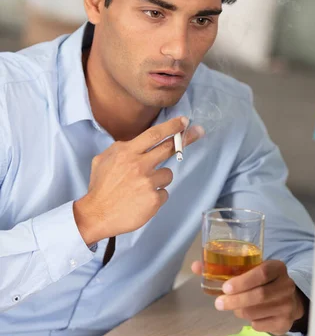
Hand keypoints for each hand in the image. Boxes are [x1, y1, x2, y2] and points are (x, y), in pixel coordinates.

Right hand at [74, 116, 203, 245]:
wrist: (97, 214)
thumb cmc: (101, 187)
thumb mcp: (103, 159)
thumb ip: (121, 148)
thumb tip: (139, 143)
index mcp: (127, 153)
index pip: (154, 134)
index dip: (172, 126)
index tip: (184, 121)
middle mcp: (139, 165)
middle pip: (168, 148)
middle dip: (185, 139)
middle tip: (196, 133)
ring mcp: (148, 182)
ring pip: (168, 174)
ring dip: (160, 179)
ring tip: (143, 188)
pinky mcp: (154, 200)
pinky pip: (164, 193)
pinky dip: (156, 197)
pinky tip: (142, 201)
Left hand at [191, 259, 305, 335]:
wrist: (289, 300)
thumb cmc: (262, 283)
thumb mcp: (249, 271)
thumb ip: (224, 268)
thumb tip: (195, 266)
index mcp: (277, 267)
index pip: (262, 273)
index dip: (243, 281)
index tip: (225, 288)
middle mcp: (286, 285)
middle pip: (259, 295)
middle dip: (235, 301)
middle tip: (219, 303)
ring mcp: (288, 305)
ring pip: (256, 312)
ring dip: (240, 311)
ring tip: (235, 307)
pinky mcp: (286, 323)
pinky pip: (260, 325)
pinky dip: (250, 322)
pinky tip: (249, 315)